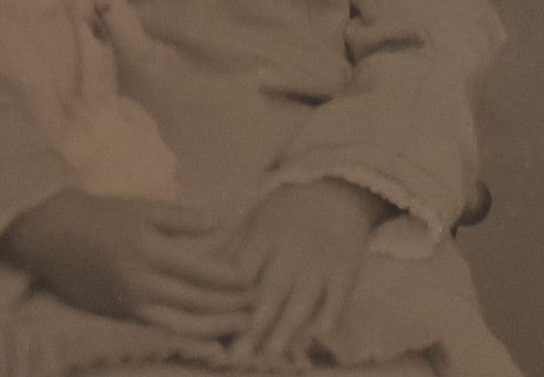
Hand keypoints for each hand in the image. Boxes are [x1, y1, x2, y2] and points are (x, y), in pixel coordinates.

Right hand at [0, 190, 254, 339]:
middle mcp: (142, 282)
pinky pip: (163, 329)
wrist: (50, 235)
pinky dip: (190, 333)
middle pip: (198, 301)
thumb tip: (222, 222)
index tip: (255, 278)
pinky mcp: (121, 316)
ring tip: (242, 326)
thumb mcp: (141, 208)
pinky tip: (208, 332)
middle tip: (259, 304)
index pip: (202, 271)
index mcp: (149, 250)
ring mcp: (131, 304)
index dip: (232, 278)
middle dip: (232, 305)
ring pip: (183, 323)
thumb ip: (182, 218)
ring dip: (217, 327)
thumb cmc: (99, 215)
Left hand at [230, 179, 388, 359]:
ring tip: (273, 353)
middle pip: (271, 289)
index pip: (243, 270)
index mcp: (263, 235)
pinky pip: (339, 295)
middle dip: (255, 323)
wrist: (334, 190)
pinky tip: (318, 335)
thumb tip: (197, 271)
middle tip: (238, 353)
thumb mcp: (254, 220)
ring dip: (288, 325)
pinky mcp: (346, 269)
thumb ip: (231, 248)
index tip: (215, 322)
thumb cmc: (284, 212)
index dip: (230, 296)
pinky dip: (330, 314)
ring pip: (304, 297)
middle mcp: (291, 249)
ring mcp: (320, 260)